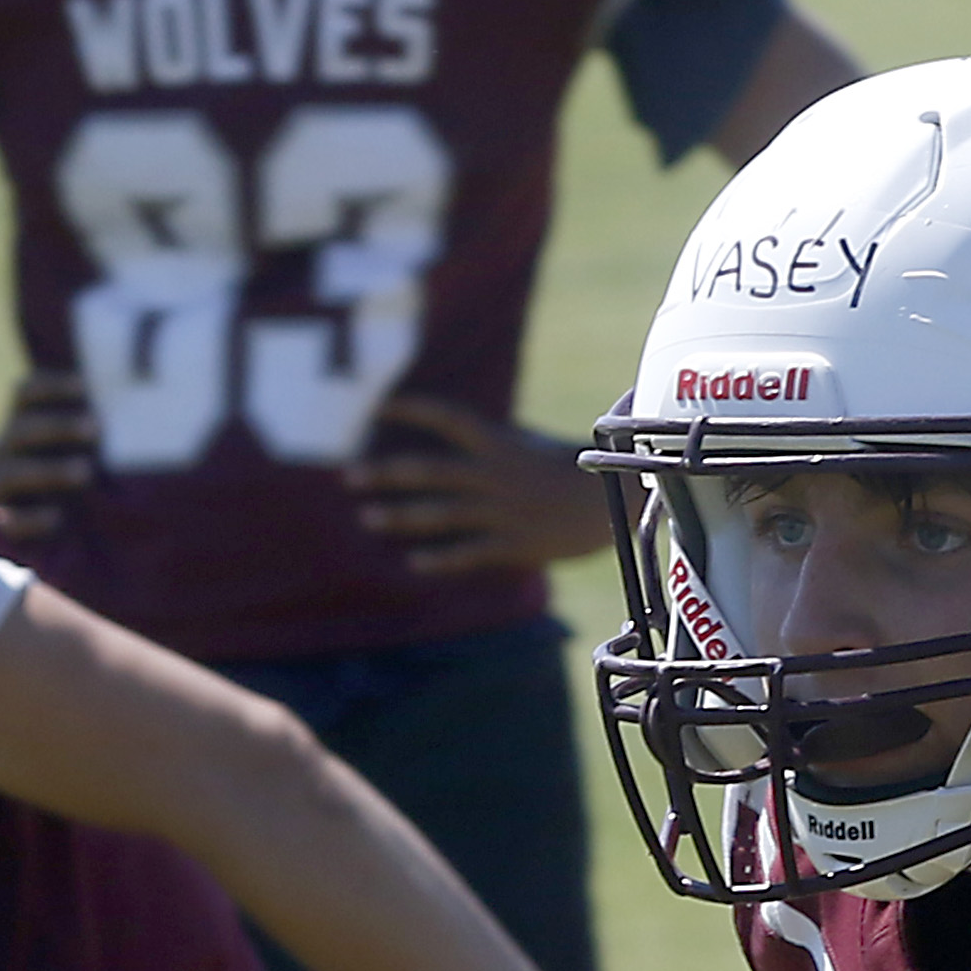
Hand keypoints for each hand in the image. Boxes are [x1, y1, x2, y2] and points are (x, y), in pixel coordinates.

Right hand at [0, 371, 99, 545]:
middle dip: (58, 427)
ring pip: (12, 473)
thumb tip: (125, 422)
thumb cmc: (53, 488)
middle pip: (22, 430)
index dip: (51, 387)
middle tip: (95, 428)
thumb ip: (85, 438)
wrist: (9, 535)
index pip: (26, 396)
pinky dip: (31, 519)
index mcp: (20, 430)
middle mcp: (3, 454)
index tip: (84, 386)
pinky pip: (8, 521)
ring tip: (85, 472)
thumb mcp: (63, 457)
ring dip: (49, 470)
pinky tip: (56, 518)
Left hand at [343, 395, 611, 574]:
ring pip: (440, 514)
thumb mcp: (536, 446)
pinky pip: (468, 554)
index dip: (412, 410)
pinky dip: (439, 559)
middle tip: (349, 475)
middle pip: (429, 472)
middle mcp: (494, 477)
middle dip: (386, 474)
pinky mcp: (513, 545)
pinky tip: (411, 562)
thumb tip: (467, 437)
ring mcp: (501, 513)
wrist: (621, 503)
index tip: (379, 407)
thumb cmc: (579, 471)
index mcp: (501, 444)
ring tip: (367, 518)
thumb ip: (499, 445)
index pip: (448, 418)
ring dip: (400, 516)